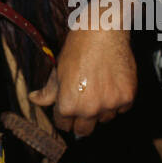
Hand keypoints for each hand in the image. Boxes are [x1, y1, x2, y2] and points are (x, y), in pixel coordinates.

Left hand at [30, 23, 135, 138]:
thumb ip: (48, 91)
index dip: (63, 117)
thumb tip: (34, 99)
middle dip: (80, 121)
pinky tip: (111, 84)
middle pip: (84, 130)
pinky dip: (117, 101)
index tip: (67, 110)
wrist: (103, 32)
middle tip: (82, 104)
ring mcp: (110, 105)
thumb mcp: (57, 69)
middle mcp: (89, 109)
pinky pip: (121, 109)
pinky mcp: (127, 97)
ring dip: (100, 110)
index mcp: (68, 105)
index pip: (63, 125)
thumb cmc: (78, 48)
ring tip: (98, 88)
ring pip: (104, 119)